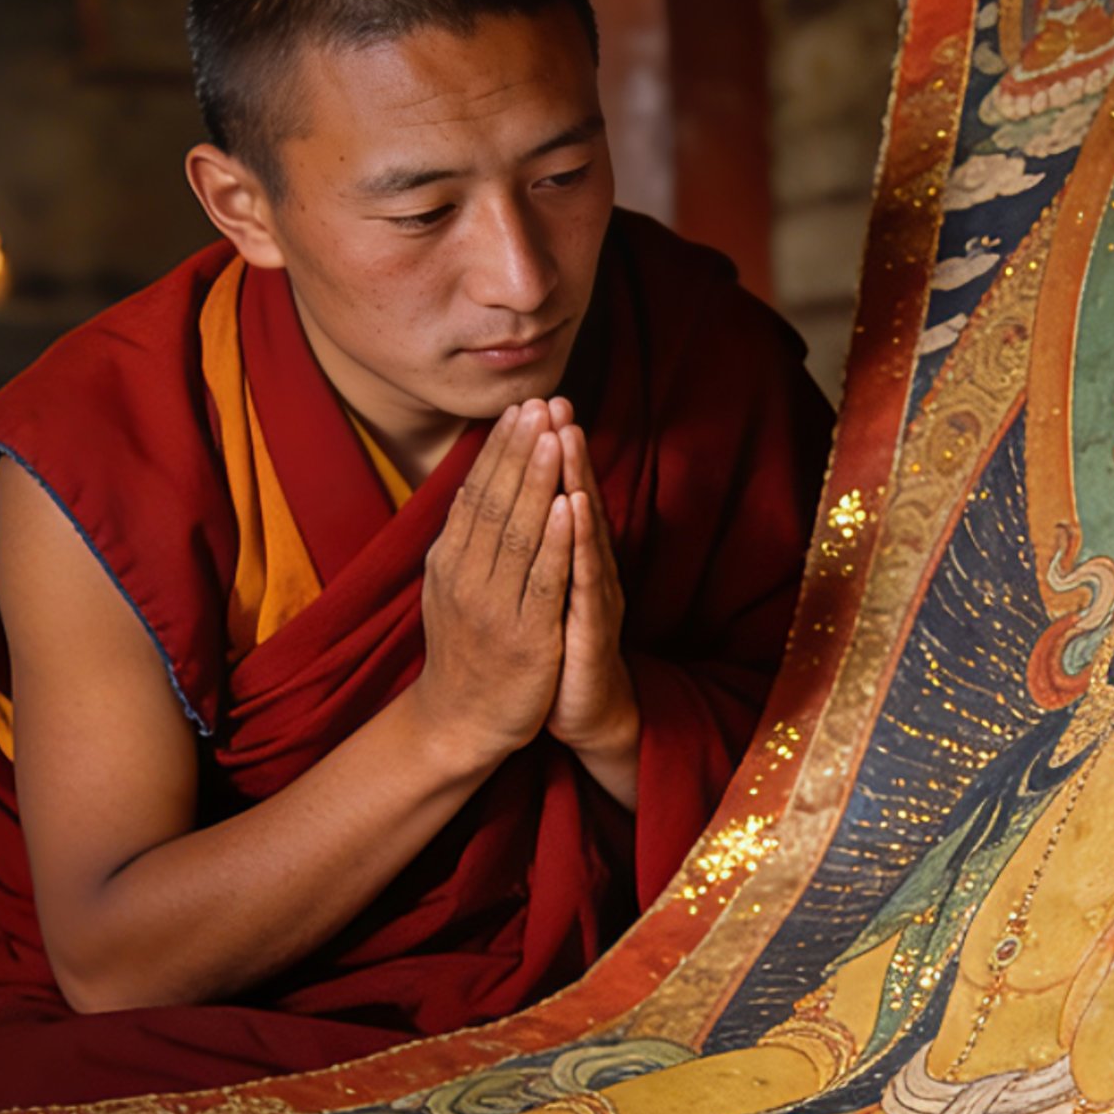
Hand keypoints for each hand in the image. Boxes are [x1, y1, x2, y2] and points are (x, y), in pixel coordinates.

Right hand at [411, 401, 572, 768]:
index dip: (498, 449)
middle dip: (518, 450)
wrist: (461, 723)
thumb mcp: (456, 585)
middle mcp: (465, 578)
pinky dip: (558, 541)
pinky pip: (544, 581)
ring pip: (518, 533)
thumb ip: (468, 538)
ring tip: (553, 433)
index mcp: (449, 561)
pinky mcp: (527, 636)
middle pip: (494, 502)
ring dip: (537, 480)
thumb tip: (480, 480)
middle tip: (539, 402)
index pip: (474, 492)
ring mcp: (494, 607)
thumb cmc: (468, 649)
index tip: (519, 406)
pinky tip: (571, 505)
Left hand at [546, 406, 638, 793]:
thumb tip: (518, 502)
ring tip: (568, 434)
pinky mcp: (591, 627)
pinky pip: (585, 577)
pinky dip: (580, 539)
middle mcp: (588, 568)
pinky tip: (574, 506)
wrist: (583, 712)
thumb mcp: (542, 590)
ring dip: (577, 478)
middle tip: (556, 400)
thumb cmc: (559, 649)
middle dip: (565, 449)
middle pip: (576, 499)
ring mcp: (594, 595)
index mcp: (570, 558)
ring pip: (585, 529)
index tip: (537, 402)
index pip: (559, 494)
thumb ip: (538, 546)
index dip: (550, 451)